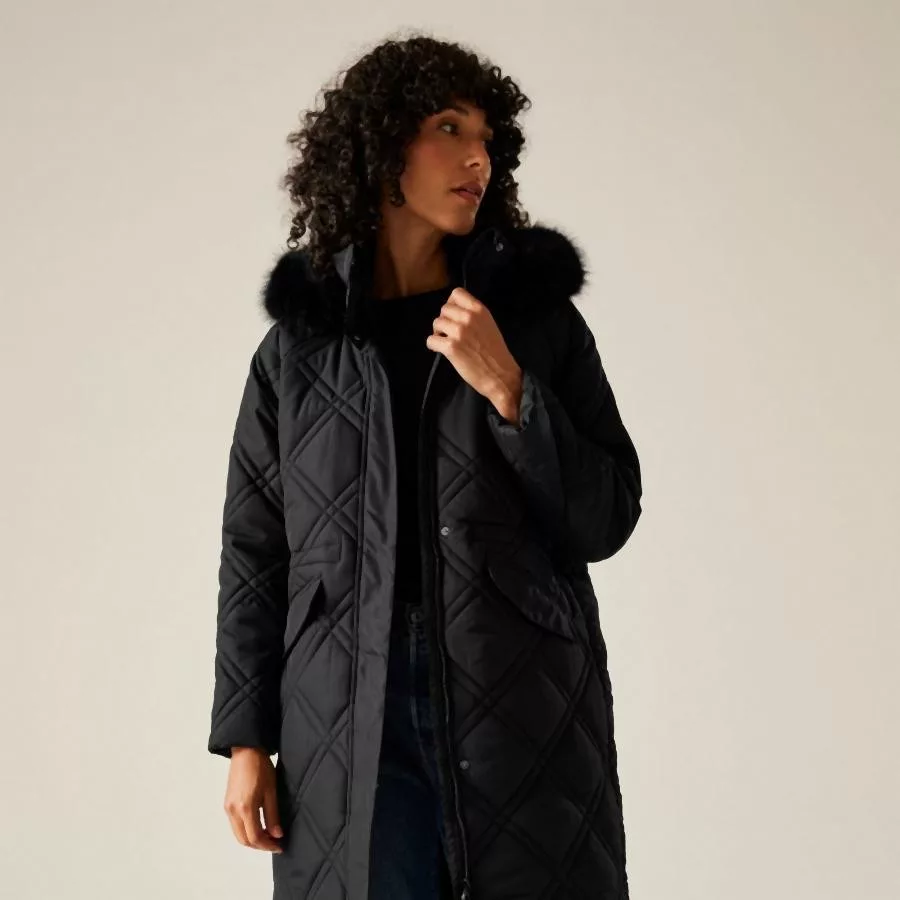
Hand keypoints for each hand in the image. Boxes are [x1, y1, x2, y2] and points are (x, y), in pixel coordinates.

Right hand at [223, 747, 283, 852]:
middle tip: (275, 843)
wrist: (246, 751)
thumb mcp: (271, 791)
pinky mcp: (227, 804)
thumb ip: (273, 815)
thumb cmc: (260, 767)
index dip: (268, 845)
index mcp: (245, 808)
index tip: (279, 846)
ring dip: (252, 839)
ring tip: (268, 835)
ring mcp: (228, 808)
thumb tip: (277, 834)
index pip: (255, 837)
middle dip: (260, 845)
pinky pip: (235, 825)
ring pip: (238, 834)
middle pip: (244, 840)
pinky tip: (258, 825)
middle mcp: (233, 811)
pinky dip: (246, 830)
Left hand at [425, 287, 523, 422]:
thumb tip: (456, 312)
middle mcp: (468, 317)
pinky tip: (442, 351)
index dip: (451, 303)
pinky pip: (431, 340)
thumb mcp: (489, 325)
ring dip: (438, 333)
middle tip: (449, 332)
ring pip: (436, 323)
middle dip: (444, 320)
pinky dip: (434, 346)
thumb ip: (474, 315)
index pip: (457, 293)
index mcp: (479, 310)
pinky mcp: (451, 347)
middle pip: (444, 309)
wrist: (500, 375)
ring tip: (447, 342)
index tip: (453, 315)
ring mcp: (459, 331)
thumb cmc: (496, 353)